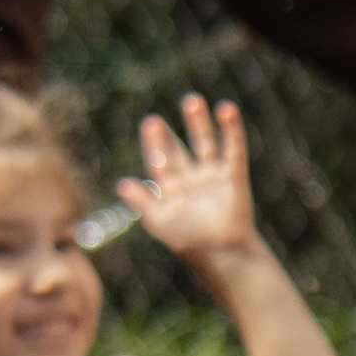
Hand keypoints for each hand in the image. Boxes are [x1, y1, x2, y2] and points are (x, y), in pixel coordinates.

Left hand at [116, 94, 258, 269]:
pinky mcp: (233, 177)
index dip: (155, 144)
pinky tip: (226, 110)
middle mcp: (191, 182)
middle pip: (178, 152)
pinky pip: (232, 150)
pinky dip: (231, 131)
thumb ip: (142, 202)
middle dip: (168, 136)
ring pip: (204, 144)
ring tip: (191, 100)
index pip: (159, 163)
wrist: (224, 254)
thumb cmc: (190, 243)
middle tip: (155, 118)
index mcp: (171, 193)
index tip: (150, 123)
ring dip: (198, 123)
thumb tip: (122, 184)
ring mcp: (212, 178)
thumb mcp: (160, 222)